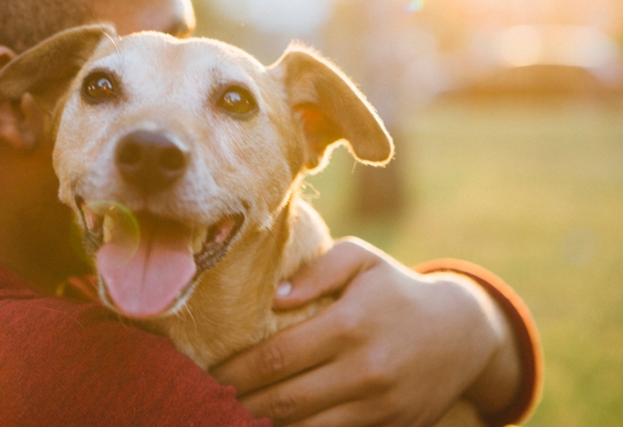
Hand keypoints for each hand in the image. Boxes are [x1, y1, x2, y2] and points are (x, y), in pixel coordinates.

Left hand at [210, 238, 520, 425]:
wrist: (462, 333)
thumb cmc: (395, 289)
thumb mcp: (362, 260)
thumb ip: (317, 270)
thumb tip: (275, 296)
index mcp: (351, 324)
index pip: (277, 357)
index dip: (237, 370)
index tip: (208, 373)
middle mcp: (365, 370)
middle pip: (285, 401)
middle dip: (240, 404)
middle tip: (207, 401)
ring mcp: (380, 406)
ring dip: (264, 426)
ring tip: (232, 417)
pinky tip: (275, 425)